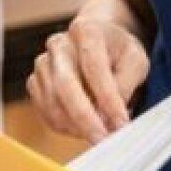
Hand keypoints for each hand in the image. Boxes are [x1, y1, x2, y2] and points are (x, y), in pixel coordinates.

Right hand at [28, 14, 149, 142]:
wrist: (97, 43)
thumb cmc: (118, 52)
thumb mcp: (136, 60)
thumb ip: (126, 84)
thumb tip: (109, 115)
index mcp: (86, 31)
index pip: (94, 66)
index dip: (107, 98)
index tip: (121, 123)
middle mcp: (58, 45)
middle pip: (65, 85)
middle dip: (85, 118)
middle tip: (103, 140)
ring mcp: (43, 64)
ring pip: (53, 103)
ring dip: (76, 126)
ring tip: (100, 133)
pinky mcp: (35, 83)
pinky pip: (46, 113)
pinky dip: (65, 127)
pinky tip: (84, 127)